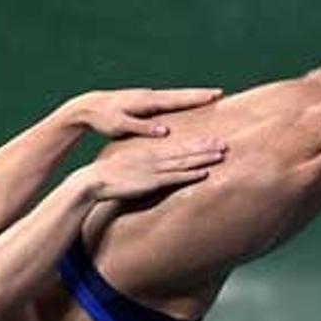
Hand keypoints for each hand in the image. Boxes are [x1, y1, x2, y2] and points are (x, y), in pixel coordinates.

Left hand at [68, 87, 223, 137]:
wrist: (87, 107)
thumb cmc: (103, 118)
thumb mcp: (120, 125)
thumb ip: (142, 127)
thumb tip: (166, 131)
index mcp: (146, 101)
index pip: (176, 100)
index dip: (195, 98)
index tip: (213, 96)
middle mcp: (148, 95)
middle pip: (179, 94)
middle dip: (199, 94)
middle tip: (220, 93)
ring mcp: (146, 96)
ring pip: (173, 96)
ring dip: (190, 96)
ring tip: (208, 96)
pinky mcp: (142, 100)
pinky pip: (166, 100)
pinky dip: (179, 100)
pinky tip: (184, 103)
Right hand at [73, 137, 228, 202]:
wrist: (95, 180)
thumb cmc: (110, 174)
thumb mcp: (129, 164)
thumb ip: (143, 165)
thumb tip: (152, 168)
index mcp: (150, 151)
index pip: (178, 145)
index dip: (196, 142)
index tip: (212, 138)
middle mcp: (155, 157)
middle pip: (185, 150)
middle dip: (206, 147)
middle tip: (225, 143)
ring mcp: (154, 169)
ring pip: (185, 162)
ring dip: (204, 158)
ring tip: (221, 154)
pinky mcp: (152, 182)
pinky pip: (175, 178)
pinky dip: (191, 174)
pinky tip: (204, 172)